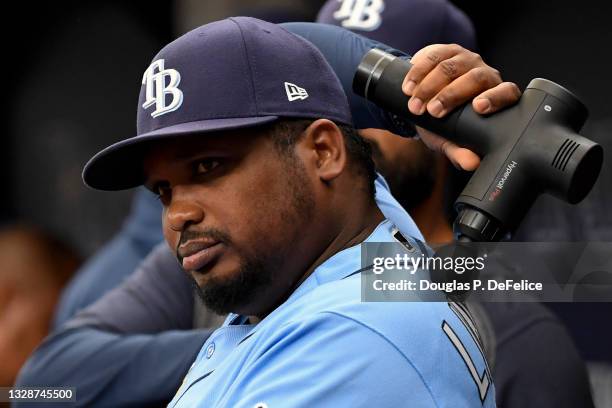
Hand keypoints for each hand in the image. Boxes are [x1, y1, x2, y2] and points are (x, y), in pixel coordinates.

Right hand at [402, 44, 520, 169]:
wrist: (422, 103)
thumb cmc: (442, 124)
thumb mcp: (449, 141)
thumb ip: (460, 152)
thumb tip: (472, 163)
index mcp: (495, 97)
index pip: (506, 93)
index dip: (495, 98)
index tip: (478, 107)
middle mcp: (485, 74)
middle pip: (475, 77)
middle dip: (450, 95)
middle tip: (431, 111)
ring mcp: (466, 59)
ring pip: (451, 67)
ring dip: (429, 87)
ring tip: (415, 105)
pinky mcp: (446, 50)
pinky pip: (433, 56)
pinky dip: (417, 73)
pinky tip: (408, 87)